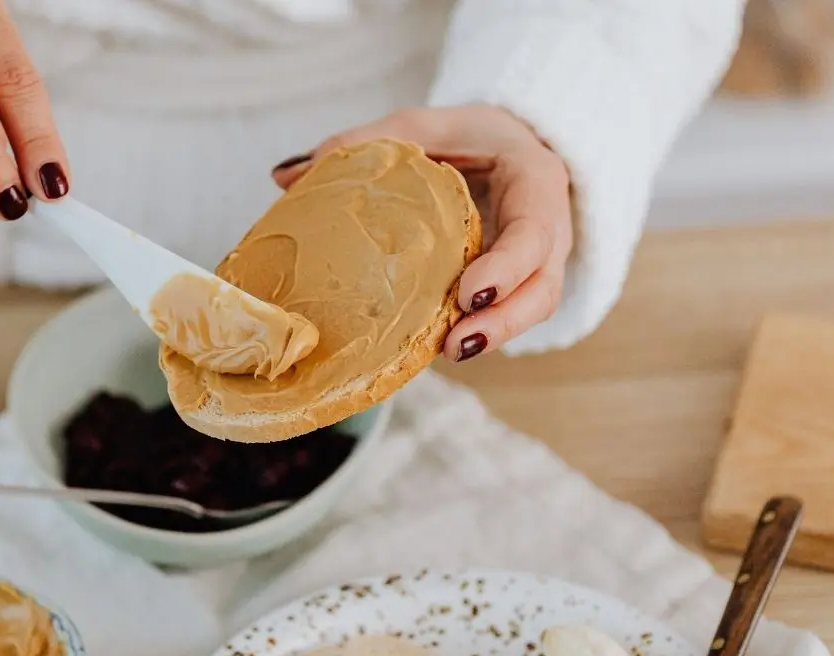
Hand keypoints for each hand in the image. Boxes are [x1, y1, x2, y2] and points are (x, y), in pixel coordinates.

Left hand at [271, 106, 572, 361]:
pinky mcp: (517, 284)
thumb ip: (365, 144)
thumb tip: (285, 175)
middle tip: (457, 343)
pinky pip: (507, 313)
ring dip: (493, 335)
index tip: (469, 293)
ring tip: (446, 352)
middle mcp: (548, 228)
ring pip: (531, 308)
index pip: (535, 230)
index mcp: (534, 180)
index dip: (508, 266)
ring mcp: (538, 261)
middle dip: (504, 320)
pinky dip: (478, 330)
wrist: (508, 145)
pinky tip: (436, 347)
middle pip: (541, 286)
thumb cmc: (468, 136)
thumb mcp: (422, 124)